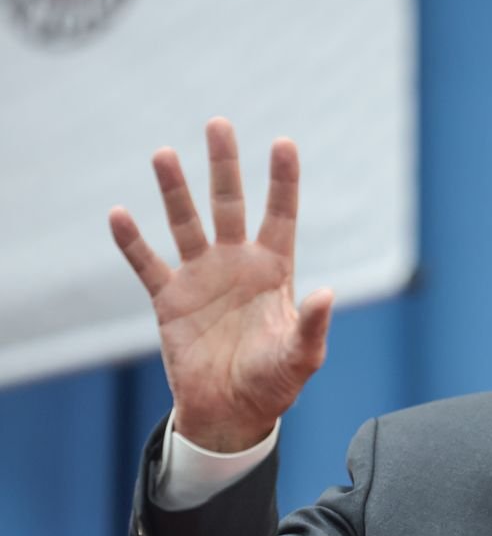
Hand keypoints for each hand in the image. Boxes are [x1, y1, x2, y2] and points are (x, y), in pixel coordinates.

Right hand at [109, 118, 333, 451]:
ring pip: (186, 223)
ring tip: (163, 154)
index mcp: (274, 270)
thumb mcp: (303, 356)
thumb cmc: (275, 383)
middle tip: (218, 124)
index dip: (283, 180)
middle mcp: (237, 264)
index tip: (284, 143)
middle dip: (224, 166)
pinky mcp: (169, 300)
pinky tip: (120, 214)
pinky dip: (133, 242)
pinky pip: (147, 264)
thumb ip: (313, 325)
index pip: (280, 215)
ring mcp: (201, 278)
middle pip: (230, 204)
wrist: (232, 412)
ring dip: (175, 191)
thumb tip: (327, 293)